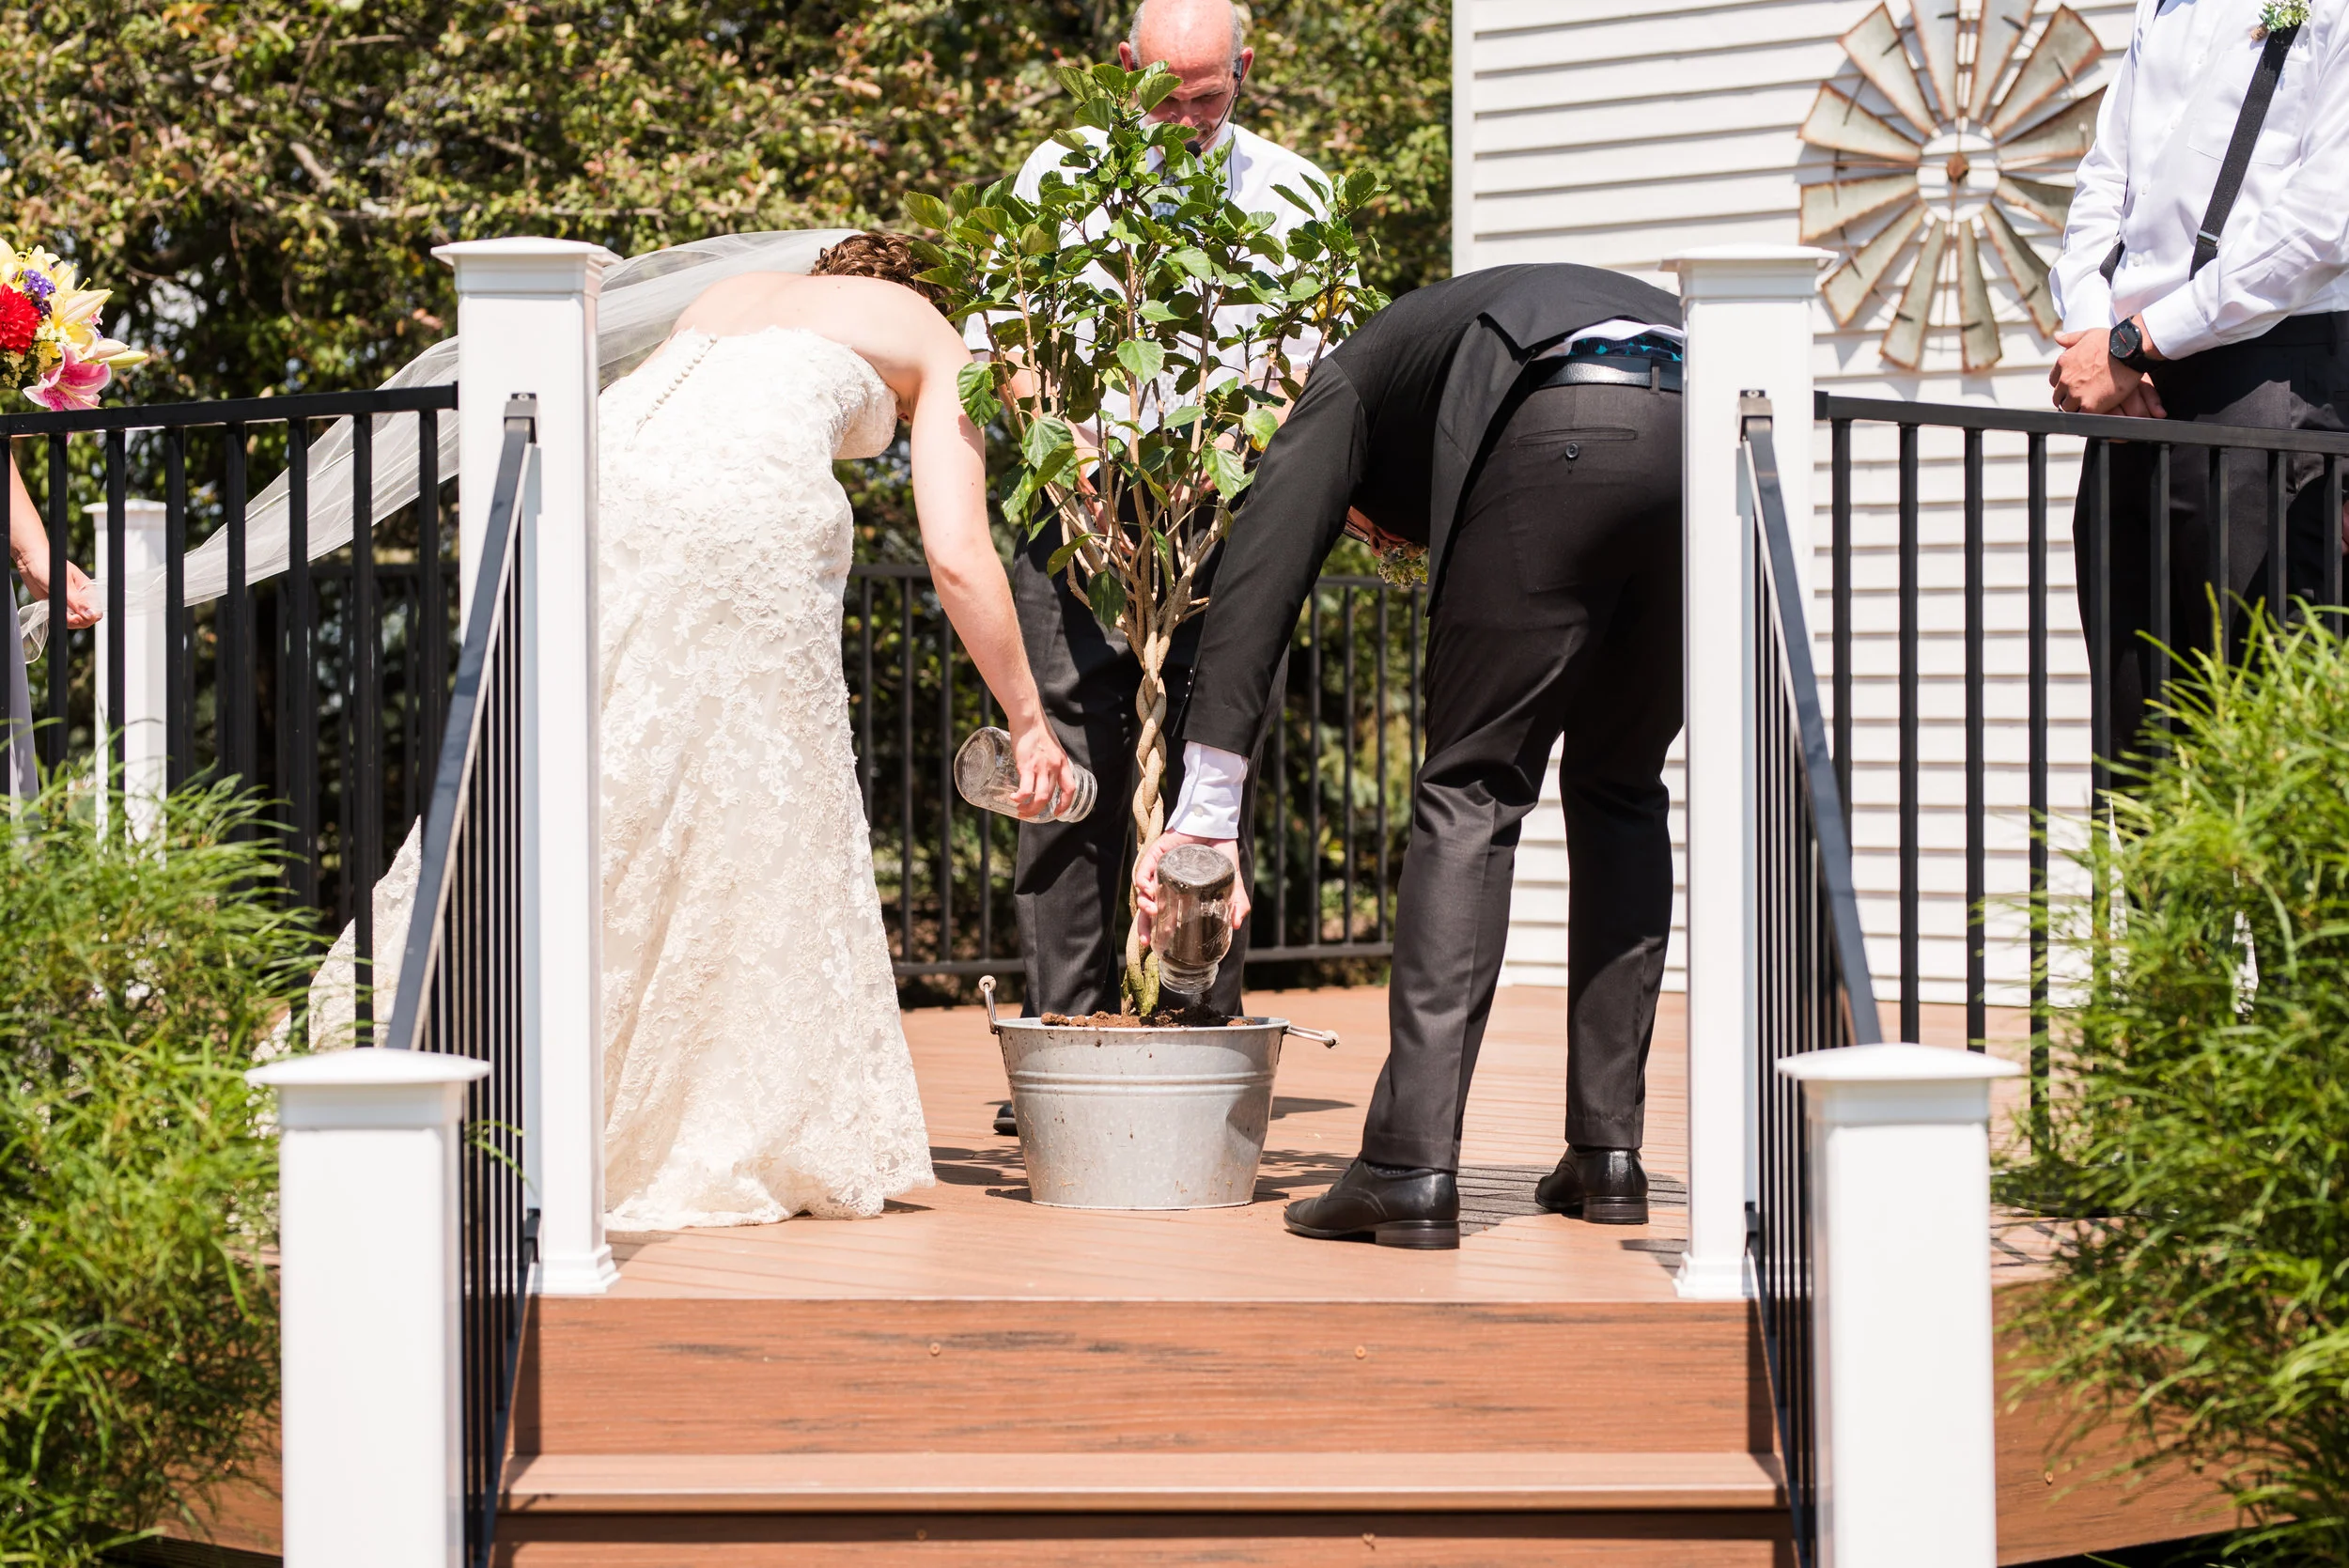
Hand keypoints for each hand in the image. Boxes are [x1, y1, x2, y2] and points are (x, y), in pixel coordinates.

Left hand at [15, 550, 102, 628]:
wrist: (30, 561)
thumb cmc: (48, 567)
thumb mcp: (64, 585)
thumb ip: (77, 601)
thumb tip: (91, 615)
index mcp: (87, 591)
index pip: (96, 612)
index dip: (89, 618)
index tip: (76, 617)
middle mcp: (79, 598)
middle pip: (86, 619)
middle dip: (77, 621)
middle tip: (67, 617)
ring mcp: (68, 603)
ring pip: (74, 622)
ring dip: (67, 621)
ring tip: (57, 613)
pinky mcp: (57, 605)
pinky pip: (61, 619)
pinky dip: (58, 619)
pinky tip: (52, 612)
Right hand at [1009, 719, 1077, 820]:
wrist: (1028, 717)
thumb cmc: (1036, 729)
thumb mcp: (1050, 747)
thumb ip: (1048, 759)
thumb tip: (1040, 770)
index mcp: (1063, 763)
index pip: (1070, 789)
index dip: (1065, 804)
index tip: (1057, 812)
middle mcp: (1055, 767)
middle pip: (1050, 797)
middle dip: (1038, 810)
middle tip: (1028, 813)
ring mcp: (1042, 767)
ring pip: (1040, 798)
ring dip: (1030, 809)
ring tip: (1020, 811)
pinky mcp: (1027, 766)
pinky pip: (1026, 789)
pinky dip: (1021, 798)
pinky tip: (1014, 799)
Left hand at [1133, 830, 1248, 946]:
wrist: (1218, 827)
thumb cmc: (1222, 855)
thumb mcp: (1232, 882)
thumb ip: (1237, 902)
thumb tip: (1237, 924)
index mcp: (1178, 894)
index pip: (1162, 916)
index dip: (1156, 931)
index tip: (1155, 947)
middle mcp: (1165, 884)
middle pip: (1148, 908)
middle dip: (1144, 926)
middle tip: (1147, 940)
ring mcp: (1158, 870)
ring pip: (1142, 891)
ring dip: (1143, 904)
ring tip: (1152, 911)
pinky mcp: (1155, 854)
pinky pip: (1142, 870)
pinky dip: (1142, 882)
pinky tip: (1148, 890)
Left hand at [2049, 322, 2164, 417]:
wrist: (2129, 350)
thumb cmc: (2111, 341)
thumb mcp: (2088, 334)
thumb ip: (2071, 338)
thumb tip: (2057, 337)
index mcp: (2063, 363)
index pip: (2055, 381)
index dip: (2063, 386)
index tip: (2073, 387)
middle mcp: (2065, 380)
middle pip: (2059, 397)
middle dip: (2068, 399)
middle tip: (2082, 399)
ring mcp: (2076, 394)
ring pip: (2068, 409)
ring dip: (2076, 409)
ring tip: (2089, 407)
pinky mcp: (2089, 406)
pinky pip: (2081, 417)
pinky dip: (2086, 417)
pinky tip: (2095, 413)